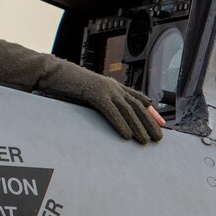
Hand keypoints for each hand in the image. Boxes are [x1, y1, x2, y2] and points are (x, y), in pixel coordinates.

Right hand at [35, 60, 164, 143]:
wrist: (54, 74)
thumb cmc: (69, 87)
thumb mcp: (90, 95)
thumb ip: (105, 102)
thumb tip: (115, 114)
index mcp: (113, 86)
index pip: (137, 99)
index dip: (151, 112)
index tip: (161, 124)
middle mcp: (113, 86)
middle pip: (137, 106)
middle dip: (149, 123)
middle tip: (159, 138)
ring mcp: (105, 89)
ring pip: (128, 110)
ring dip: (138, 127)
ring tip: (146, 141)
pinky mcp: (95, 94)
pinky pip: (111, 111)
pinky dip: (121, 124)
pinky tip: (127, 136)